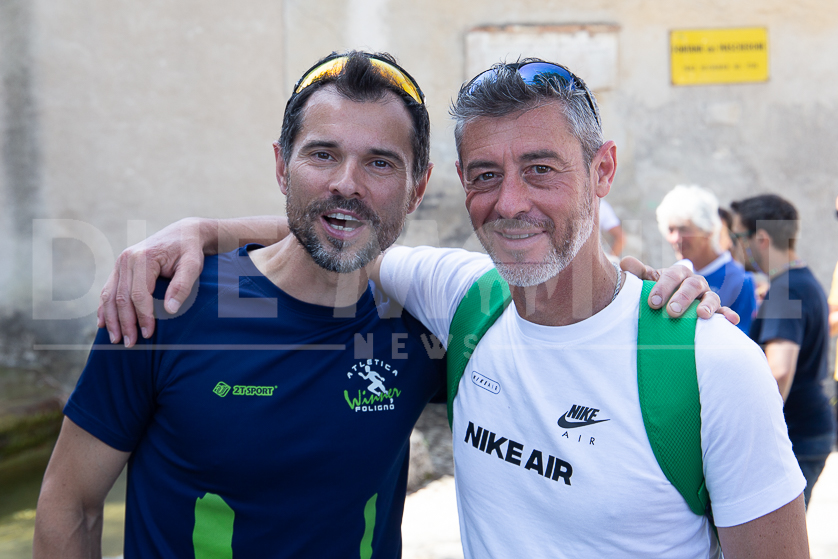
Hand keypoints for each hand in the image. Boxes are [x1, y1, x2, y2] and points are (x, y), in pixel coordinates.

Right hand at [97, 218, 207, 346]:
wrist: (184, 233)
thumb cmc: (190, 250)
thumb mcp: (193, 265)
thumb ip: (182, 286)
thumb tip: (170, 310)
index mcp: (143, 258)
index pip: (139, 294)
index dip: (142, 316)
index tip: (148, 334)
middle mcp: (126, 259)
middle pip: (121, 297)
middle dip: (125, 323)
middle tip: (130, 344)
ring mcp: (120, 263)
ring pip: (109, 295)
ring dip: (111, 319)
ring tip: (115, 340)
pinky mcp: (119, 268)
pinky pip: (107, 290)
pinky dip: (104, 308)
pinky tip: (104, 324)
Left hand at [620, 256, 739, 323]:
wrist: (672, 302)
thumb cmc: (659, 291)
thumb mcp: (648, 282)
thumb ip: (638, 274)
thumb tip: (625, 262)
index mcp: (678, 273)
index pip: (672, 276)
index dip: (662, 287)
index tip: (652, 302)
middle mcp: (695, 282)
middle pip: (692, 286)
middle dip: (682, 298)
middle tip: (672, 312)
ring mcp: (707, 296)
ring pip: (711, 297)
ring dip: (707, 306)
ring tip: (702, 315)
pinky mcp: (716, 310)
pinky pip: (724, 312)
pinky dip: (728, 315)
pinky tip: (731, 320)